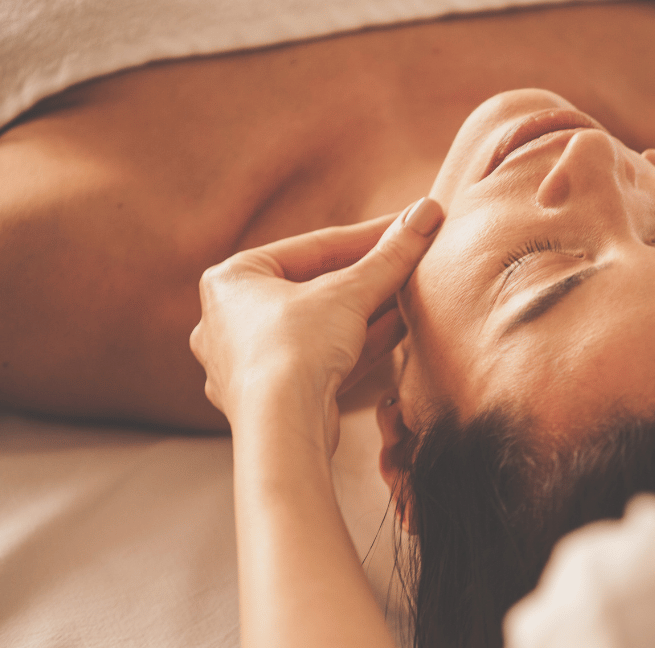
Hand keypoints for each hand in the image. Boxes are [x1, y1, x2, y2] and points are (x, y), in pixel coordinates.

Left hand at [189, 198, 442, 437]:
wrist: (282, 428)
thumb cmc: (296, 349)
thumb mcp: (350, 292)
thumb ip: (389, 255)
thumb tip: (426, 212)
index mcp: (230, 279)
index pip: (312, 248)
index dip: (369, 236)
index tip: (409, 225)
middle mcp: (228, 319)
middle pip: (315, 287)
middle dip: (368, 276)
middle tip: (410, 259)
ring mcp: (246, 362)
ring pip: (319, 326)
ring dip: (368, 310)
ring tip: (412, 293)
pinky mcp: (271, 398)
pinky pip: (319, 358)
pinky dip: (357, 344)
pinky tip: (399, 328)